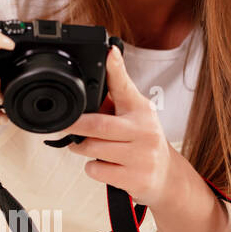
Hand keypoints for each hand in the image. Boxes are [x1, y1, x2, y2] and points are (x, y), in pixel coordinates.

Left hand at [50, 45, 172, 207]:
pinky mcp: (135, 179)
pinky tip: (104, 165)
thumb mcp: (135, 115)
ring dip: (81, 148)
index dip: (116, 69)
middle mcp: (145, 131)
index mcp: (141, 110)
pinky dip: (92, 168)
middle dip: (76, 126)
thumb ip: (116, 96)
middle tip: (64, 125)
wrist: (166, 176)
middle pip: (99, 126)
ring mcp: (142, 156)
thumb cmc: (143, 141)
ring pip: (94, 150)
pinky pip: (98, 170)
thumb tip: (99, 69)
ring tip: (85, 146)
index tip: (108, 52)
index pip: (126, 87)